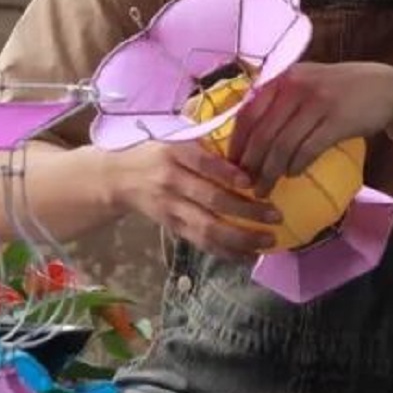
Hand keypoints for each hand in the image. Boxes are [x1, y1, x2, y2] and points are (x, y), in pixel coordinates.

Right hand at [108, 138, 281, 261]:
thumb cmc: (158, 150)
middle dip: (246, 211)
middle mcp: (172, 180)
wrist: (117, 176)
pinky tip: (248, 256)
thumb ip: (206, 140)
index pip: (203, 163)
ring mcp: (171, 207)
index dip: (227, 174)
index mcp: (175, 152)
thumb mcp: (176, 136)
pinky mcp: (171, 226)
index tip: (252, 182)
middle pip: (211, 199)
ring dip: (240, 238)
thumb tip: (250, 138)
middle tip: (276, 216)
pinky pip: (200, 242)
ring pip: (207, 227)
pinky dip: (225, 252)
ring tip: (267, 241)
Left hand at [225, 62, 392, 192]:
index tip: (230, 167)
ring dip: (270, 173)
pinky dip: (296, 167)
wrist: (385, 88)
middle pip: (262, 134)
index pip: (248, 113)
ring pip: (282, 145)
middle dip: (250, 165)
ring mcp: (317, 102)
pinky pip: (307, 150)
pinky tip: (293, 175)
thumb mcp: (306, 84)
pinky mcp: (337, 120)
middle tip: (245, 186)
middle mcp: (296, 86)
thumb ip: (279, 101)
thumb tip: (246, 138)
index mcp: (283, 78)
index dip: (236, 144)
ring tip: (264, 189)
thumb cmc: (338, 91)